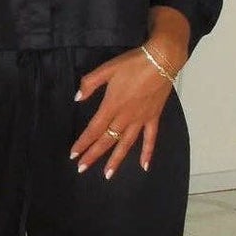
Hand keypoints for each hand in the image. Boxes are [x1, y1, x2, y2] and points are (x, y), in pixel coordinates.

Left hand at [71, 45, 176, 178]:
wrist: (161, 60)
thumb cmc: (133, 63)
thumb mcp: (107, 68)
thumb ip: (90, 83)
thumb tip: (77, 98)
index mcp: (112, 105)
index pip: (94, 129)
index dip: (83, 143)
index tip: (74, 154)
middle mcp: (125, 116)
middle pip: (107, 140)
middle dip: (93, 155)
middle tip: (81, 169)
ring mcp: (140, 119)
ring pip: (126, 144)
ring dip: (116, 160)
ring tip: (107, 175)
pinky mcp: (153, 117)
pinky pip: (150, 139)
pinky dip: (147, 153)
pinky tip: (144, 166)